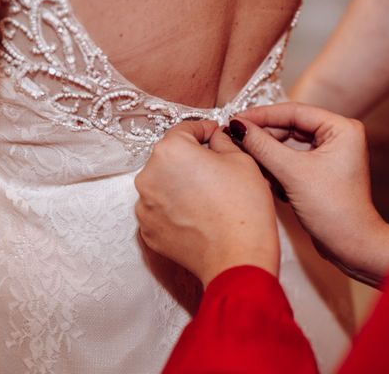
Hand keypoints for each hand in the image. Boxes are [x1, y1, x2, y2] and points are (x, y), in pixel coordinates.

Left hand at [135, 121, 279, 286]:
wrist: (238, 258)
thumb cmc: (244, 208)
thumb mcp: (242, 160)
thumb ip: (223, 141)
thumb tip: (215, 138)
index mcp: (170, 151)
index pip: (185, 129)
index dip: (204, 129)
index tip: (215, 134)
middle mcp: (148, 175)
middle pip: (171, 157)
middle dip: (191, 159)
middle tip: (217, 169)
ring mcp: (144, 206)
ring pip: (164, 184)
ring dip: (181, 185)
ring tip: (208, 197)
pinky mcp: (148, 231)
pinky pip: (161, 210)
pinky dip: (176, 209)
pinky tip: (199, 215)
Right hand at [235, 103, 388, 285]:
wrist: (351, 246)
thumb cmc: (333, 210)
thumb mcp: (292, 174)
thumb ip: (263, 146)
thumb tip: (238, 126)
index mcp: (341, 128)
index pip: (294, 112)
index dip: (262, 115)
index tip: (236, 119)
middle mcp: (338, 136)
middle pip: (290, 126)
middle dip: (264, 136)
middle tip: (236, 138)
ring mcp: (330, 153)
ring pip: (288, 144)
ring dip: (268, 153)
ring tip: (246, 157)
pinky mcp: (320, 170)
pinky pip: (292, 159)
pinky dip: (276, 167)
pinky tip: (264, 176)